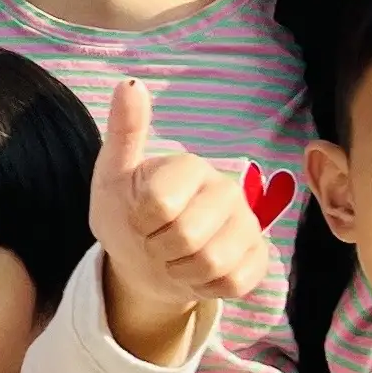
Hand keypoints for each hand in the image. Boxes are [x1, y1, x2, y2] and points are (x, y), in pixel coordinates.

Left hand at [89, 79, 270, 351]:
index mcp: (191, 166)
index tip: (138, 218)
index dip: (140, 223)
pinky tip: (196, 272)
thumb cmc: (126, 215)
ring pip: (212, 264)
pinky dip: (204, 288)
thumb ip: (125, 132)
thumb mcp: (112, 177)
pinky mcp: (259, 258)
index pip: (159, 204)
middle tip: (155, 241)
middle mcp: (228, 188)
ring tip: (174, 257)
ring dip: (180, 272)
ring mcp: (248, 224)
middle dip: (158, 250)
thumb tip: (130, 84)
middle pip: (186, 237)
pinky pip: (233, 284)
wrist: (142, 262)